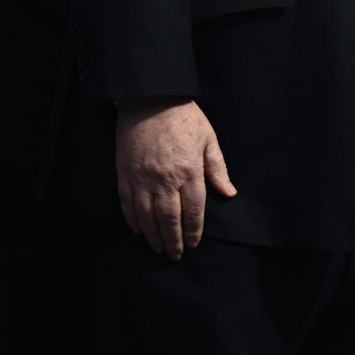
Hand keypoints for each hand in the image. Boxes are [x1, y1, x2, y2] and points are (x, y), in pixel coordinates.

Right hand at [115, 98, 236, 259]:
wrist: (150, 99)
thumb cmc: (184, 117)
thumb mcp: (208, 139)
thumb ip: (217, 168)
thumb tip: (229, 193)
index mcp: (189, 171)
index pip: (193, 210)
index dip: (194, 230)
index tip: (195, 243)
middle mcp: (165, 179)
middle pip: (170, 219)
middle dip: (174, 240)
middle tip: (176, 255)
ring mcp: (143, 179)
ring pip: (147, 217)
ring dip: (154, 236)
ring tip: (158, 249)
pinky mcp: (125, 174)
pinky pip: (128, 205)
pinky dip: (133, 221)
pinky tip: (138, 231)